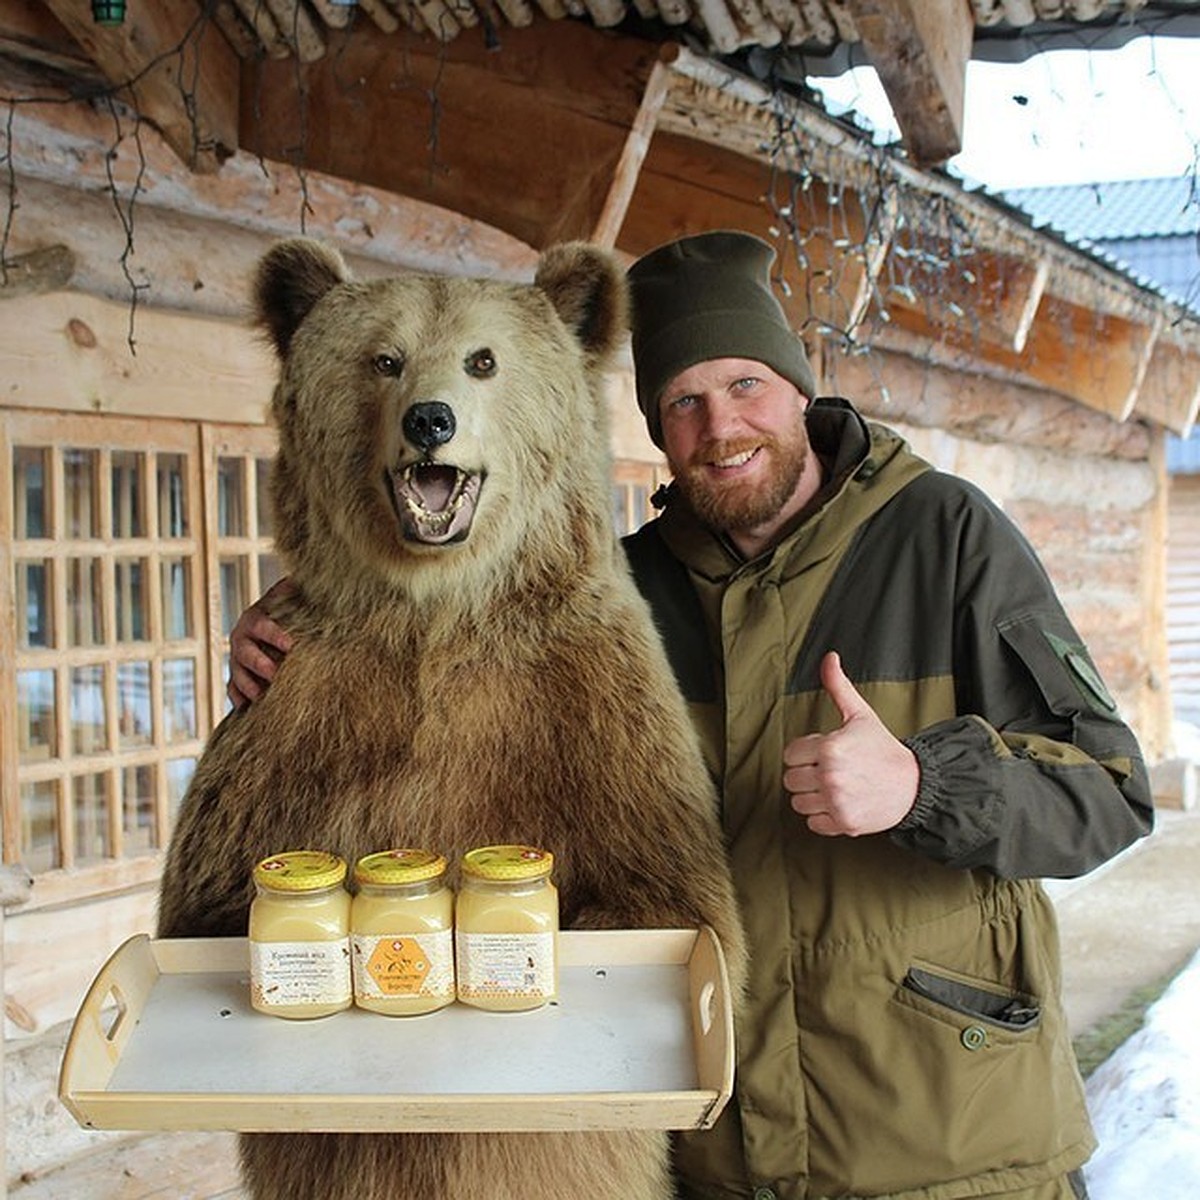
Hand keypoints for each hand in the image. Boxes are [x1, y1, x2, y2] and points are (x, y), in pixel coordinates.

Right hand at [227, 577, 296, 708]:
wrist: (274, 623)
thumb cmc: (288, 611)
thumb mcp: (292, 598)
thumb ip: (297, 590)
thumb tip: (310, 576)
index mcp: (255, 619)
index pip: (262, 626)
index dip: (275, 635)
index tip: (292, 645)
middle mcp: (241, 639)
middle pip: (245, 653)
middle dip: (259, 664)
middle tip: (275, 674)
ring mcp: (237, 660)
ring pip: (236, 674)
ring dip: (248, 686)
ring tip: (261, 697)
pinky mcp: (237, 677)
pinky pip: (233, 690)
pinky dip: (238, 699)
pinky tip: (246, 710)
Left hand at [783, 650, 918, 836]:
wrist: (914, 785)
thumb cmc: (883, 749)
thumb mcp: (860, 715)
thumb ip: (838, 686)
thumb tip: (829, 657)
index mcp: (830, 747)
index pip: (790, 754)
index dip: (805, 752)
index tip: (824, 752)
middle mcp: (830, 776)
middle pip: (790, 779)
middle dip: (806, 774)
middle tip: (829, 770)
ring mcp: (837, 802)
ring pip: (798, 803)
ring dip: (812, 796)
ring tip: (834, 786)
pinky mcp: (844, 823)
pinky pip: (812, 822)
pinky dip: (823, 816)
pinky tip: (840, 803)